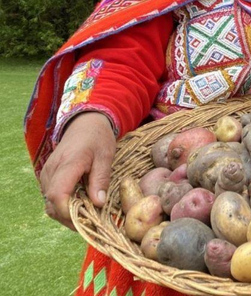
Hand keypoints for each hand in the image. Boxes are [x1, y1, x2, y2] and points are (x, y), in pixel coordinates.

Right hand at [39, 112, 115, 229]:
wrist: (85, 124)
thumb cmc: (98, 138)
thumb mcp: (106, 156)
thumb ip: (101, 179)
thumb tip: (98, 204)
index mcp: (67, 164)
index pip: (58, 195)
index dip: (69, 212)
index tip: (87, 221)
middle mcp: (51, 171)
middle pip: (52, 204)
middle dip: (71, 218)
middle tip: (92, 222)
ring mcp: (47, 175)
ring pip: (50, 204)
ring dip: (67, 214)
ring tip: (89, 214)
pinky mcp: (48, 178)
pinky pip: (52, 198)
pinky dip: (64, 206)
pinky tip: (82, 205)